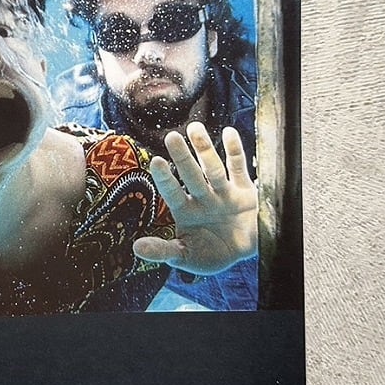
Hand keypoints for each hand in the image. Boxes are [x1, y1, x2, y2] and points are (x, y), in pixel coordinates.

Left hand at [134, 122, 257, 275]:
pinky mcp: (246, 191)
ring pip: (214, 169)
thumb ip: (163, 251)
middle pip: (191, 175)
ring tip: (195, 128)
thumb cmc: (213, 254)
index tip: (156, 161)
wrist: (248, 252)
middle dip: (183, 158)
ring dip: (205, 149)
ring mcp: (224, 192)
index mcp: (186, 212)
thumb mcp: (186, 256)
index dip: (165, 178)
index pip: (172, 192)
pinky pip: (239, 168)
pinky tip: (229, 132)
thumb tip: (136, 248)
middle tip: (171, 137)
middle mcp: (203, 198)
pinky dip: (235, 151)